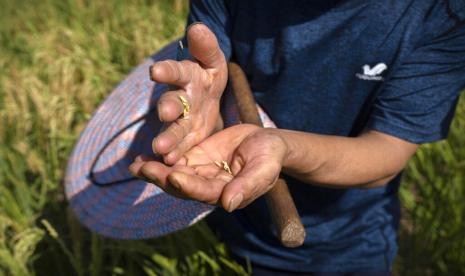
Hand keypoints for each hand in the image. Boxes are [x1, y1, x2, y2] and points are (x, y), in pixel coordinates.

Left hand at [129, 125, 287, 211]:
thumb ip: (247, 185)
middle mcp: (209, 187)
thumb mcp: (263, 168)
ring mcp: (200, 173)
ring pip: (174, 175)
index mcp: (226, 193)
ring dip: (155, 172)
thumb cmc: (270, 156)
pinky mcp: (195, 158)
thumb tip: (228, 205)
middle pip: (182, 186)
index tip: (175, 176)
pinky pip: (174, 160)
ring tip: (136, 165)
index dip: (189, 186)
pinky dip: (158, 159)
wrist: (266, 142)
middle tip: (144, 168)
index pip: (204, 192)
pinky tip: (140, 157)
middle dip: (163, 178)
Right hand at [150, 23, 227, 164]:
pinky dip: (173, 154)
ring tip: (161, 149)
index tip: (155, 72)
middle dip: (168, 108)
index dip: (166, 71)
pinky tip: (169, 163)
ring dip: (167, 137)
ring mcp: (180, 120)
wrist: (207, 96)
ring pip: (173, 128)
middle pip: (172, 102)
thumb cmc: (208, 75)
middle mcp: (179, 98)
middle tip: (164, 113)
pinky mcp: (184, 138)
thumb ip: (206, 47)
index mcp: (187, 76)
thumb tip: (198, 27)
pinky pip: (178, 146)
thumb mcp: (213, 61)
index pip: (176, 70)